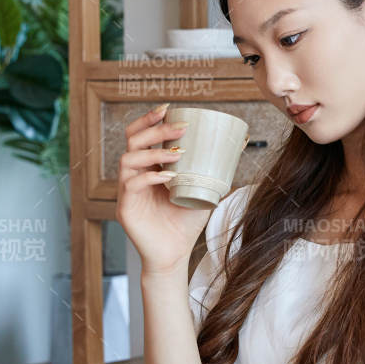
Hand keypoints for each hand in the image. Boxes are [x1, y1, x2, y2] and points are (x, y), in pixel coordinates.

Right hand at [115, 104, 213, 274]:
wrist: (175, 255)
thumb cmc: (186, 222)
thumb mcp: (204, 189)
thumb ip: (215, 168)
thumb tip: (239, 143)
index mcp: (147, 167)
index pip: (140, 136)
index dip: (150, 119)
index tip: (168, 108)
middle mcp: (133, 175)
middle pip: (133, 141)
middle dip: (155, 129)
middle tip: (181, 127)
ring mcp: (126, 191)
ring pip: (128, 159)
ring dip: (153, 152)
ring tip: (178, 152)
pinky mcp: (125, 208)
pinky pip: (131, 185)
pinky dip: (150, 176)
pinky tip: (169, 177)